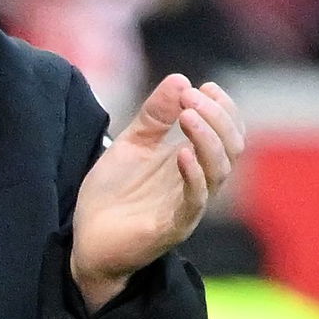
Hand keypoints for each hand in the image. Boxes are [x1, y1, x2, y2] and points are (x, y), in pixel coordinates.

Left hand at [70, 75, 244, 313]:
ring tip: (188, 115)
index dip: (223, 107)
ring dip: (208, 139)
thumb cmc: (113, 194)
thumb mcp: (131, 144)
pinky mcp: (173, 227)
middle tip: (192, 96)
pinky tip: (183, 154)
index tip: (203, 86)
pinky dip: (193, 176)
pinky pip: (194, 201)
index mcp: (192, 162)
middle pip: (232, 148)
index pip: (228, 132)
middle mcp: (197, 183)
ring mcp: (188, 206)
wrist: (87, 239)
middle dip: (217, 117)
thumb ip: (154, 115)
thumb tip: (180, 79)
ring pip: (219, 171)